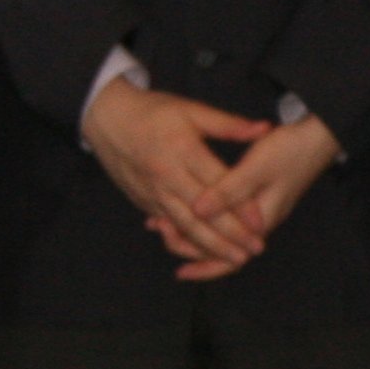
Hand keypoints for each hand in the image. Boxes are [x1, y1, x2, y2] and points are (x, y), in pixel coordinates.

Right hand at [82, 78, 271, 273]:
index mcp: (181, 150)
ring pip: (183, 224)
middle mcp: (166, 174)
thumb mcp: (190, 110)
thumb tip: (264, 128)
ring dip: (210, 245)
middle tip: (256, 249)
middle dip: (230, 235)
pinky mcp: (142, 199)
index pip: (217, 184)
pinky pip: (166, 224)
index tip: (261, 224)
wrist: (105, 117)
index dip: (240, 206)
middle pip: (201, 212)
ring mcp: (152, 190)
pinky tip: (204, 253)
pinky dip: (185, 241)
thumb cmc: (151, 111)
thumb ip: (228, 124)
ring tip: (235, 259)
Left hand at [168, 110, 342, 280]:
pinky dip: (201, 215)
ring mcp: (255, 211)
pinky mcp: (251, 198)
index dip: (205, 264)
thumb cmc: (289, 151)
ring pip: (220, 233)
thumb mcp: (256, 169)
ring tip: (159, 221)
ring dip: (191, 231)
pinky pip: (223, 216)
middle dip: (190, 247)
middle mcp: (258, 222)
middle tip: (157, 230)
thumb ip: (228, 192)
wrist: (316, 137)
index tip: (178, 266)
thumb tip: (198, 212)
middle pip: (223, 251)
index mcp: (261, 220)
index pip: (233, 258)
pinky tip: (180, 204)